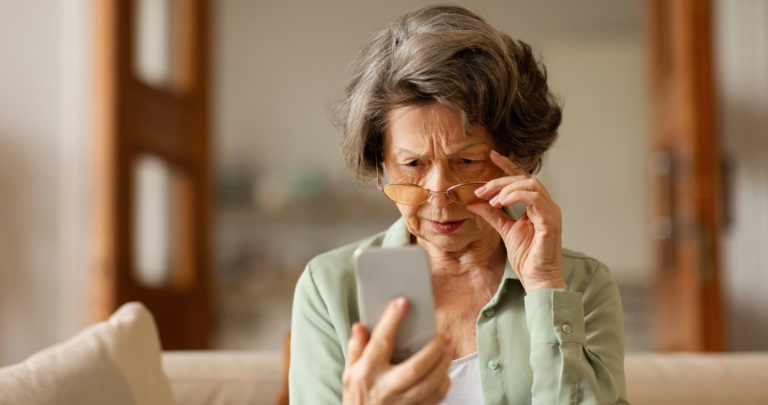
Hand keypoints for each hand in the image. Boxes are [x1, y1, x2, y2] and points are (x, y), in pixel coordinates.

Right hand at [342, 297, 451, 404]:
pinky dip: (443, 384)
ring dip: (443, 365)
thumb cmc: (356, 398)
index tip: (403, 303)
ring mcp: (400, 403)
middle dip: (433, 350)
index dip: (392, 320)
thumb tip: (360, 326)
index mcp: (367, 373)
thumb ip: (355, 349)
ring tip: (449, 349)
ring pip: (429, 385)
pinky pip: (434, 399)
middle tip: (443, 335)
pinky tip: (445, 372)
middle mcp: (384, 388)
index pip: (381, 342)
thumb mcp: (349, 373)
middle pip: (415, 368)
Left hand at [467, 150, 566, 291]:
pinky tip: (501, 202)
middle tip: (481, 190)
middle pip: (525, 178)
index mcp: (538, 206)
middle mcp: (547, 205)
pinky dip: (516, 196)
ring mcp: (551, 212)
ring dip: (507, 188)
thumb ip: (492, 214)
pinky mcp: (550, 221)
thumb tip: (474, 203)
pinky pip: (534, 198)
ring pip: (531, 184)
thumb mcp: (504, 230)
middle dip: (500, 180)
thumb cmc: (527, 257)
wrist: (537, 278)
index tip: (492, 156)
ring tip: (491, 199)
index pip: (524, 178)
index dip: (508, 165)